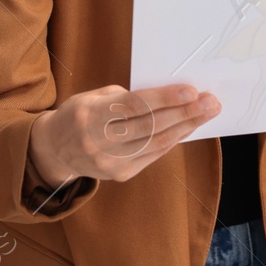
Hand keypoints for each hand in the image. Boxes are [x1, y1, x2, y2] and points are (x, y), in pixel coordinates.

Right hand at [28, 83, 219, 185]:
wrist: (55, 149)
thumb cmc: (81, 114)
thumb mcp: (95, 97)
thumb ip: (127, 98)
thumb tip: (168, 96)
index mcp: (90, 115)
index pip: (134, 106)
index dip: (164, 99)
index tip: (191, 90)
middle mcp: (99, 141)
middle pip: (150, 126)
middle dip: (185, 113)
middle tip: (210, 102)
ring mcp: (110, 162)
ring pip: (156, 143)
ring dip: (186, 126)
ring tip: (207, 112)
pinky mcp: (120, 174)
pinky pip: (153, 154)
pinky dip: (174, 139)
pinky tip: (189, 127)